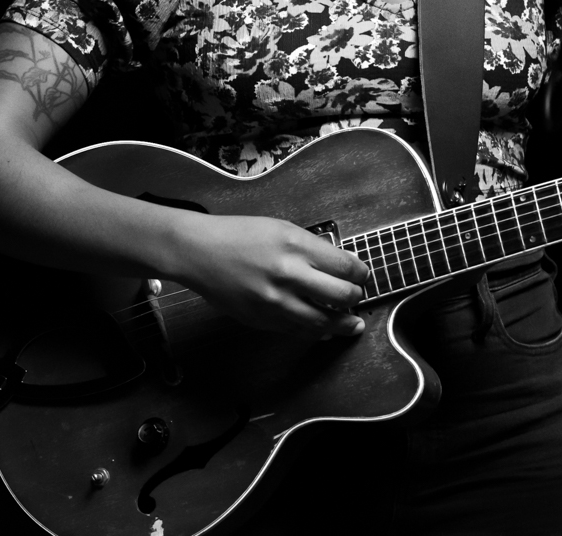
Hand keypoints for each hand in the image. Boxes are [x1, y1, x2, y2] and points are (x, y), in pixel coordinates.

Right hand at [177, 214, 370, 337]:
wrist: (199, 252)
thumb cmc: (239, 235)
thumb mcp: (282, 229)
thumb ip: (312, 248)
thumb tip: (342, 266)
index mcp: (295, 245)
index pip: (345, 266)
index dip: (361, 273)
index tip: (363, 275)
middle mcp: (288, 274)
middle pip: (341, 296)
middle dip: (355, 298)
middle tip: (357, 296)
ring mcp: (274, 301)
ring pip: (322, 322)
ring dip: (343, 325)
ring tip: (354, 325)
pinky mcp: (262, 320)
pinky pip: (297, 331)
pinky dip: (315, 332)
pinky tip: (325, 330)